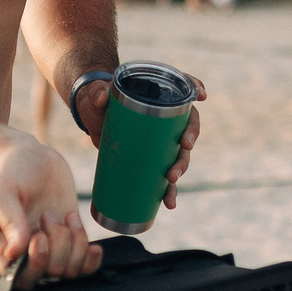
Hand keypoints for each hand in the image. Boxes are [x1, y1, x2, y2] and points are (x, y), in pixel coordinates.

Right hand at [0, 137, 95, 284]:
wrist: (30, 155)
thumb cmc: (8, 172)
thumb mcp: (2, 191)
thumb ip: (9, 220)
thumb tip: (15, 253)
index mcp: (2, 247)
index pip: (18, 278)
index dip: (34, 264)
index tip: (39, 237)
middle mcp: (25, 253)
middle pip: (47, 276)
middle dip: (57, 249)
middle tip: (48, 216)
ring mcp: (49, 248)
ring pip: (68, 271)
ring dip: (74, 245)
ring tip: (65, 216)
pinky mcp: (69, 239)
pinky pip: (83, 266)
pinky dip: (91, 260)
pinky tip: (94, 247)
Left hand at [74, 73, 207, 208]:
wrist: (90, 119)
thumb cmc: (96, 100)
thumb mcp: (94, 94)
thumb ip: (96, 92)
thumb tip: (101, 97)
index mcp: (157, 94)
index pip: (182, 86)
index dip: (195, 87)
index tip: (201, 95)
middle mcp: (166, 117)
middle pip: (187, 126)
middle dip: (189, 140)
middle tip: (183, 148)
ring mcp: (161, 139)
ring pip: (180, 154)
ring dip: (180, 169)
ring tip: (172, 182)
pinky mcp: (152, 158)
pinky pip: (165, 175)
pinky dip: (168, 191)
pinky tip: (169, 203)